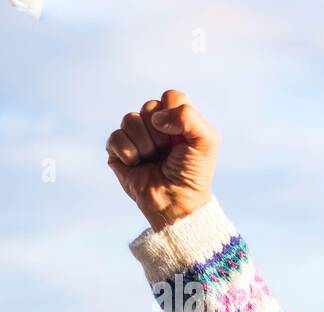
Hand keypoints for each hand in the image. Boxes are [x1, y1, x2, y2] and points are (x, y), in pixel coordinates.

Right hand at [106, 90, 218, 231]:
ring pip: (130, 119)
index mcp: (178, 119)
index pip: (171, 96)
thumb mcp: (207, 142)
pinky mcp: (117, 149)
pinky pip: (116, 136)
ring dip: (146, 144)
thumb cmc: (193, 173)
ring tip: (154, 160)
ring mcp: (136, 136)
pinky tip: (139, 166)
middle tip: (168, 153)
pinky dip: (129, 154)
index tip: (182, 137)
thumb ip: (189, 117)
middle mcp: (156, 125)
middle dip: (160, 133)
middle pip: (149, 106)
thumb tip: (157, 117)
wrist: (175, 202)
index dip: (174, 115)